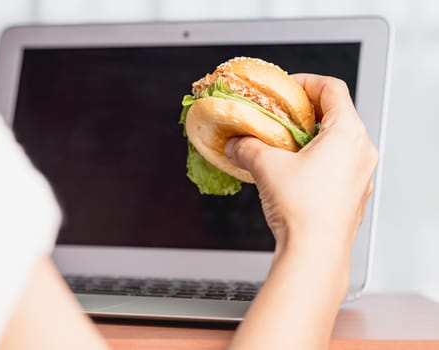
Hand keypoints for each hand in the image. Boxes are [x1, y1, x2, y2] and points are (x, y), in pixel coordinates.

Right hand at [226, 74, 378, 349]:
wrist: (314, 254)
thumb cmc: (302, 209)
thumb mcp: (266, 167)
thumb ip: (247, 147)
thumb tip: (235, 142)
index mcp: (347, 133)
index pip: (332, 88)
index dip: (306, 82)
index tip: (287, 88)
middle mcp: (361, 151)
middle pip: (336, 114)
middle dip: (304, 113)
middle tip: (279, 117)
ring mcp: (360, 175)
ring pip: (336, 142)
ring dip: (308, 138)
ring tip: (281, 146)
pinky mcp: (352, 194)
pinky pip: (336, 165)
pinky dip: (315, 160)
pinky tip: (291, 172)